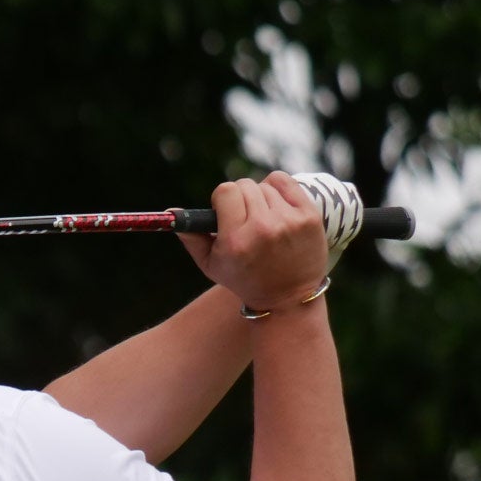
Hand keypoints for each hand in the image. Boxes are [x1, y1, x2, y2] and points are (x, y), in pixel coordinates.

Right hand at [176, 171, 329, 313]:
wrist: (289, 298)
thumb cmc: (245, 280)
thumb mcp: (212, 266)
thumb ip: (192, 238)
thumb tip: (171, 211)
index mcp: (236, 241)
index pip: (225, 191)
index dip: (222, 200)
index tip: (226, 211)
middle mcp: (263, 229)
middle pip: (244, 186)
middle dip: (240, 199)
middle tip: (245, 217)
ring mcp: (288, 222)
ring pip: (265, 186)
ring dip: (260, 198)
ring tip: (264, 219)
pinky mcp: (308, 216)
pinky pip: (286, 182)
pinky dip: (278, 189)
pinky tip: (277, 206)